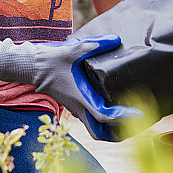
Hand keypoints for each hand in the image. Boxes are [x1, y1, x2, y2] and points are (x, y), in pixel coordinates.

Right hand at [0, 34, 141, 140]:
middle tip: (139, 122)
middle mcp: (79, 108)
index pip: (105, 116)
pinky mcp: (75, 105)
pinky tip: (116, 109)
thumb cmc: (52, 59)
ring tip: (131, 119)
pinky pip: (93, 121)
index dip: (123, 117)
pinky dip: (106, 123)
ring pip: (97, 129)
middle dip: (121, 132)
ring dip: (113, 130)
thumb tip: (117, 39)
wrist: (33, 66)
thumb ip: (96, 44)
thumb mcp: (75, 49)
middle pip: (102, 132)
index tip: (139, 113)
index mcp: (81, 98)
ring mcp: (77, 109)